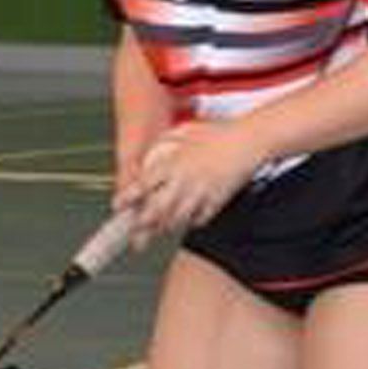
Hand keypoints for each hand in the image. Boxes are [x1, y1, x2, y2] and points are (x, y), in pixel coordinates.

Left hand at [115, 119, 261, 241]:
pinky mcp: (217, 201)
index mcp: (174, 162)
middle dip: (142, 227)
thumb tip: (154, 150)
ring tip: (160, 230)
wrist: (249, 140)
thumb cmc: (221, 132)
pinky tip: (188, 221)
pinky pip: (200, 219)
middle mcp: (184, 180)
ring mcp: (201, 193)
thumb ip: (167, 141)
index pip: (143, 184)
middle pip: (156, 211)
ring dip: (166, 227)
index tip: (118, 207)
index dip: (128, 198)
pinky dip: (192, 222)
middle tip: (135, 237)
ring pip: (176, 220)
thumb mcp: (186, 131)